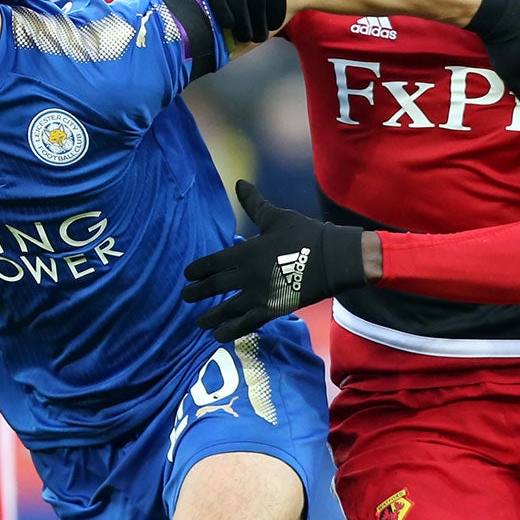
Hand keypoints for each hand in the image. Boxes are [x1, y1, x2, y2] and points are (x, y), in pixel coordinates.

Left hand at [181, 180, 366, 340]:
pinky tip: (218, 336)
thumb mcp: (276, 217)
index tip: (188, 275)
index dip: (197, 270)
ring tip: (199, 322)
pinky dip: (230, 331)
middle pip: (214, 287)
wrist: (334, 258)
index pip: (212, 263)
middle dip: (196, 293)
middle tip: (186, 297)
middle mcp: (247, 274)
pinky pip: (246, 323)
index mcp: (246, 251)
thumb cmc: (305, 235)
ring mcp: (259, 294)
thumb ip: (254, 204)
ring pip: (226, 309)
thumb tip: (240, 183)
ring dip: (210, 316)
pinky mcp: (273, 309)